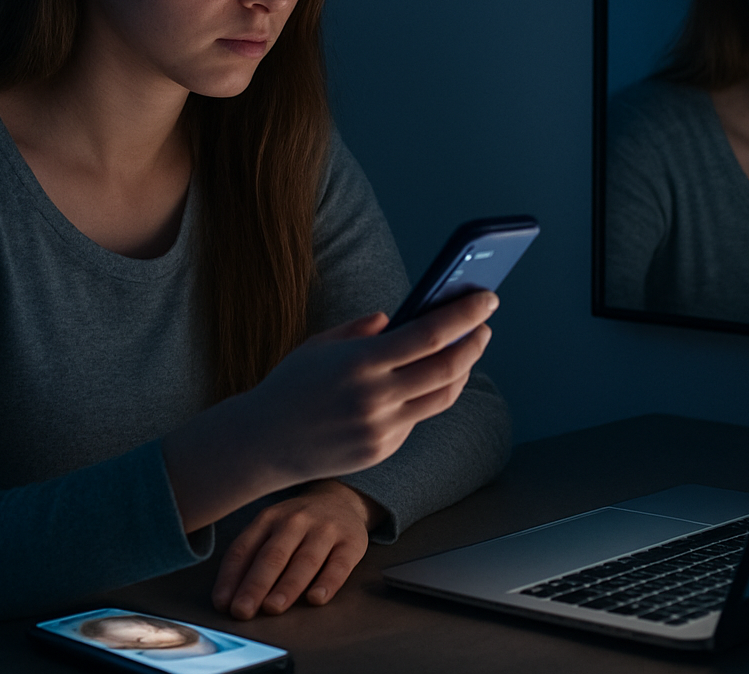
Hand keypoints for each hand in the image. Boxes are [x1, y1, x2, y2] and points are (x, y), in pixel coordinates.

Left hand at [212, 481, 383, 618]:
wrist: (341, 500)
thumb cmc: (297, 525)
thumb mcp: (270, 528)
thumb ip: (251, 557)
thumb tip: (228, 597)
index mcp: (268, 519)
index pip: (244, 548)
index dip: (231, 577)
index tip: (223, 603)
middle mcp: (295, 521)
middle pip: (273, 556)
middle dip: (255, 585)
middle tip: (243, 610)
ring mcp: (324, 530)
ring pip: (304, 561)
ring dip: (287, 586)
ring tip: (273, 607)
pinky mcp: (351, 542)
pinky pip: (339, 564)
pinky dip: (328, 582)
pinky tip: (316, 599)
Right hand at [247, 290, 497, 481]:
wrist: (261, 442)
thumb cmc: (292, 384)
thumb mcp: (321, 344)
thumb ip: (364, 329)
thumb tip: (402, 318)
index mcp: (361, 362)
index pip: (429, 334)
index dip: (464, 315)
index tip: (487, 299)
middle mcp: (375, 398)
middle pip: (448, 368)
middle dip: (474, 342)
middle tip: (484, 325)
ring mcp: (381, 428)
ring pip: (442, 397)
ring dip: (462, 371)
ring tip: (465, 351)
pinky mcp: (381, 449)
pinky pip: (417, 417)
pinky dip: (427, 395)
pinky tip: (428, 380)